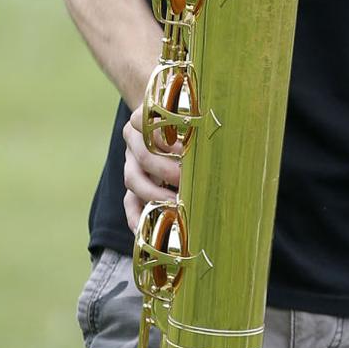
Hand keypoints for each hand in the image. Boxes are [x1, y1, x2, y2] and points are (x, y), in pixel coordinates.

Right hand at [122, 103, 182, 233]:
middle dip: (165, 170)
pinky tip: (145, 231)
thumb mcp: (187, 117)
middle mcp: (134, 140)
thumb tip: (220, 145)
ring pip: (133, 179)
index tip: (182, 145)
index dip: (162, 135)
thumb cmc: (186, 120)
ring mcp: (130, 162)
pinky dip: (136, 217)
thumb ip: (195, 127)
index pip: (144, 122)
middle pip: (143, 156)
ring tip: (175, 205)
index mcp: (144, 117)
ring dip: (155, 194)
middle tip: (186, 180)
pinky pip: (128, 202)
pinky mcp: (132, 182)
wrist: (163, 119)